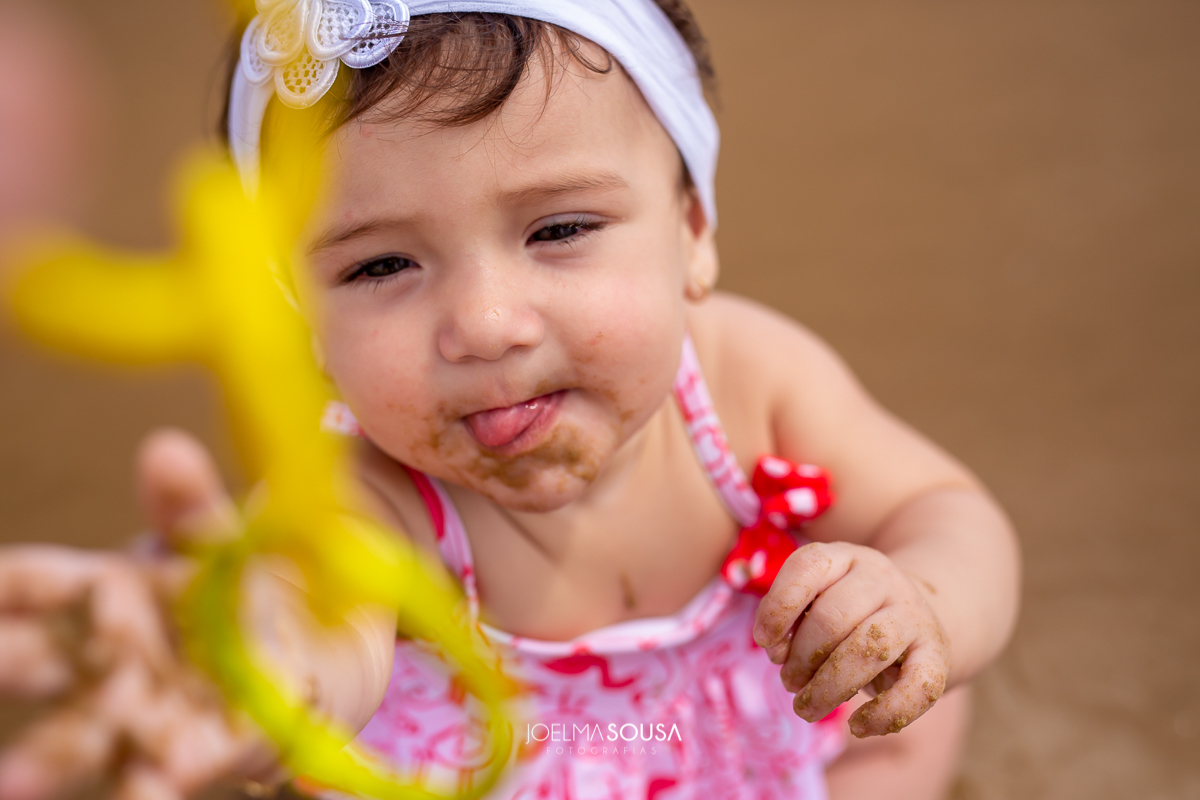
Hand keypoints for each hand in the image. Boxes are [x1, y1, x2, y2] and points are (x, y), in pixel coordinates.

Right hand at [0, 430, 268, 799]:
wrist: (307, 647)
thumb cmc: (231, 586)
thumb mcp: (215, 540)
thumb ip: (190, 503)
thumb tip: (165, 448)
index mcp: (102, 591)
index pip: (34, 582)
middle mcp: (106, 658)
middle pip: (42, 662)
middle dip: (8, 665)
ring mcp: (144, 709)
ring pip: (87, 734)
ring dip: (50, 758)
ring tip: (14, 783)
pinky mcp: (199, 749)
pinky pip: (167, 775)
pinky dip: (153, 789)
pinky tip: (159, 787)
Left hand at [752, 541, 949, 737]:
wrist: (920, 617)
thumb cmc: (851, 615)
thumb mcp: (819, 602)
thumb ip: (791, 620)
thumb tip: (776, 650)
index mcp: (845, 557)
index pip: (808, 565)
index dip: (779, 605)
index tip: (764, 641)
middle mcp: (882, 578)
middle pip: (833, 617)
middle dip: (801, 658)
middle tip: (789, 683)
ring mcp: (913, 614)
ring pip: (868, 649)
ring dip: (828, 687)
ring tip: (806, 708)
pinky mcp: (938, 654)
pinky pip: (916, 687)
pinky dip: (883, 713)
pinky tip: (857, 726)